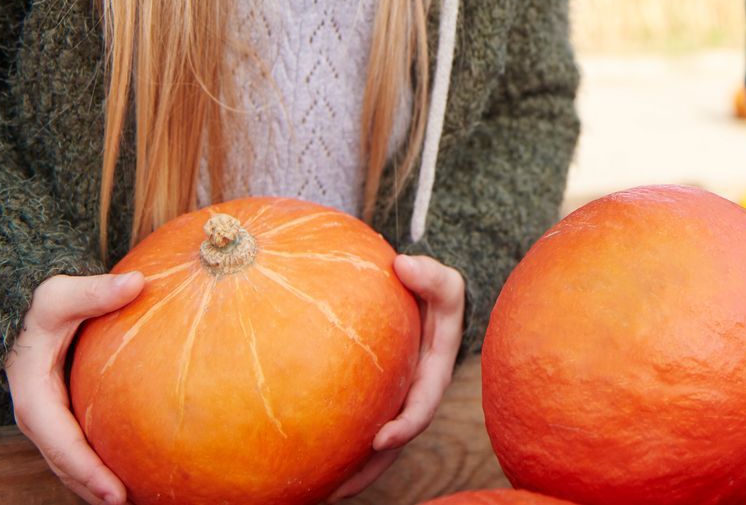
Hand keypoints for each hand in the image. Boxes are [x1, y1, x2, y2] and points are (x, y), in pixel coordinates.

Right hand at [7, 271, 143, 504]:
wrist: (21, 306)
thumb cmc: (40, 302)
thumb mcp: (61, 294)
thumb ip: (95, 292)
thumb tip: (136, 283)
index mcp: (34, 398)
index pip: (64, 445)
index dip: (89, 472)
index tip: (117, 494)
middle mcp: (38, 416)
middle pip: (67, 464)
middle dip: (94, 489)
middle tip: (131, 504)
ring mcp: (49, 418)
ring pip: (71, 461)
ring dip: (96, 484)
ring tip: (134, 499)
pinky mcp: (61, 414)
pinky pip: (79, 446)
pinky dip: (98, 464)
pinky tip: (130, 470)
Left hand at [329, 254, 465, 499]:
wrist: (415, 296)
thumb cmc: (431, 289)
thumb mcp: (444, 281)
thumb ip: (432, 274)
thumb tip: (402, 264)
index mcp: (432, 376)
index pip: (421, 408)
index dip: (405, 427)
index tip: (380, 438)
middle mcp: (412, 396)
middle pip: (392, 443)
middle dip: (367, 470)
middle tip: (336, 490)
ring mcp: (392, 402)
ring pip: (370, 447)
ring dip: (348, 472)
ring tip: (314, 493)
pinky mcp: (371, 400)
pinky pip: (351, 426)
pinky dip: (334, 446)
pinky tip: (302, 459)